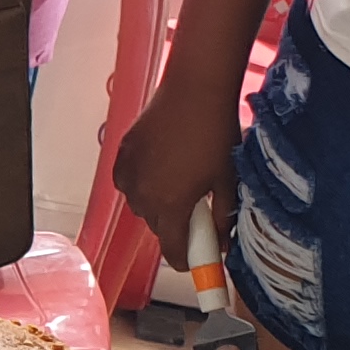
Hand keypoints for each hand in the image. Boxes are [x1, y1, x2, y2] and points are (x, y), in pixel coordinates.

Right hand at [110, 79, 242, 265]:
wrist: (195, 89)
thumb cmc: (216, 133)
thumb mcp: (227, 180)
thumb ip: (223, 218)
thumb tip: (222, 244)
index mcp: (170, 206)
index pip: (172, 250)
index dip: (186, 260)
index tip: (196, 260)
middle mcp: (142, 196)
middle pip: (157, 227)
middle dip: (175, 224)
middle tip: (197, 208)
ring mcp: (128, 174)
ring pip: (140, 204)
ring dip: (157, 202)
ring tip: (179, 180)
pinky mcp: (121, 154)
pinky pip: (128, 181)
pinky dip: (142, 181)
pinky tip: (161, 165)